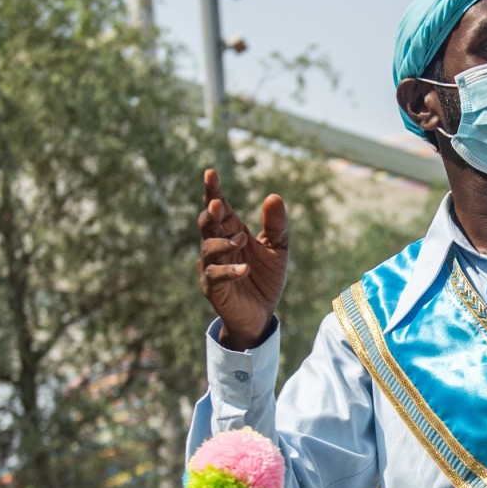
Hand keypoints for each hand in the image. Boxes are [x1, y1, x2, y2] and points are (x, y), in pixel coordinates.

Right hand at [198, 167, 289, 350]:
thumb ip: (276, 226)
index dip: (214, 191)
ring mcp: (212, 266)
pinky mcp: (213, 288)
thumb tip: (273, 196)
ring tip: (242, 240)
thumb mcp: (278, 250)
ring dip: (224, 242)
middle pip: (208, 223)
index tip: (211, 173)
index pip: (220, 207)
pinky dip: (230, 271)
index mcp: (232, 231)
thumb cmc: (266, 278)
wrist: (262, 314)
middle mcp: (218, 245)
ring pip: (208, 247)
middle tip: (216, 204)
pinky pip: (216, 276)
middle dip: (211, 212)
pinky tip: (245, 269)